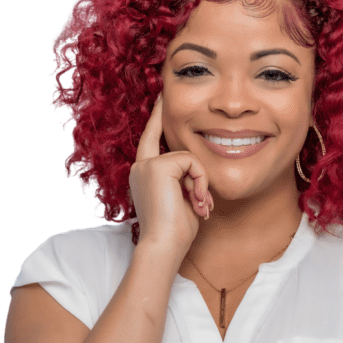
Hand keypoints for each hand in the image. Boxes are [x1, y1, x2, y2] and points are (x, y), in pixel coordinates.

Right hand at [129, 94, 213, 258]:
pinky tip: (197, 201)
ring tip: (198, 207)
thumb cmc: (175, 231)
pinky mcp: (157, 166)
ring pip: (189, 157)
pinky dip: (201, 182)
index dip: (157, 118)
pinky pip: (192, 163)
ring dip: (201, 183)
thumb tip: (197, 169)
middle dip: (194, 173)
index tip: (161, 98)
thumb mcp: (182, 199)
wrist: (163, 245)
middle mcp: (141, 166)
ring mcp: (147, 165)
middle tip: (199, 201)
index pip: (152, 138)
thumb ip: (185, 179)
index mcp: (144, 174)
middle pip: (177, 148)